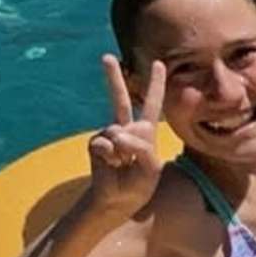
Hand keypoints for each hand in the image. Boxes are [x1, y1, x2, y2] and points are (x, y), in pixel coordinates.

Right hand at [89, 54, 168, 218]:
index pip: (152, 104)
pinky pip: (106, 144)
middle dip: (113, 78)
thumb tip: (116, 134)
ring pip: (119, 131)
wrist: (118, 199)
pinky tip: (112, 165)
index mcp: (146, 132)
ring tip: (124, 165)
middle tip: (106, 57)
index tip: (159, 63)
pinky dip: (111, 156)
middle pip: (119, 99)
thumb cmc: (139, 184)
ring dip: (125, 151)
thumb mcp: (152, 167)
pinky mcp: (96, 143)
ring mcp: (109, 134)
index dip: (155, 84)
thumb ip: (141, 147)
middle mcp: (126, 128)